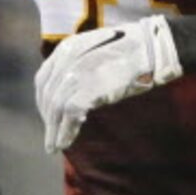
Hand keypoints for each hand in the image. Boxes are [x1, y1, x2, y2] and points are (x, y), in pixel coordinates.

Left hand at [34, 14, 183, 152]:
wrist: (153, 48)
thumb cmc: (133, 51)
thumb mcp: (97, 52)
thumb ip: (80, 66)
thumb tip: (73, 92)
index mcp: (66, 49)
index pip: (44, 79)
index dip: (42, 100)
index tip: (47, 115)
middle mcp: (66, 60)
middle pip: (47, 96)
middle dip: (47, 119)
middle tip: (50, 136)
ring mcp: (76, 74)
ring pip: (56, 108)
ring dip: (53, 131)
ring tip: (54, 146)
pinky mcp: (88, 89)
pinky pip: (69, 115)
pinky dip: (65, 132)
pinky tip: (65, 142)